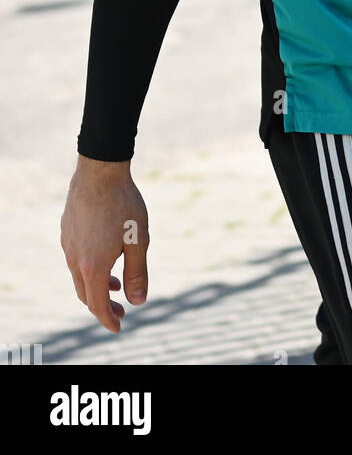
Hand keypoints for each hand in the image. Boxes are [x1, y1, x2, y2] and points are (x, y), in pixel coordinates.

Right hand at [60, 158, 148, 332]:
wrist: (100, 170)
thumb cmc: (123, 204)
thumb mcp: (138, 241)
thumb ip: (138, 273)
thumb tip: (138, 301)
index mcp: (93, 266)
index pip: (97, 305)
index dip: (108, 319)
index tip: (118, 327)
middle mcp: (75, 259)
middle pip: (86, 294)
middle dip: (103, 306)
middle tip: (120, 310)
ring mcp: (68, 244)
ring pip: (79, 275)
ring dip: (97, 285)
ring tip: (116, 284)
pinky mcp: (67, 230)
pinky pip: (76, 258)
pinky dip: (90, 268)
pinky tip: (106, 255)